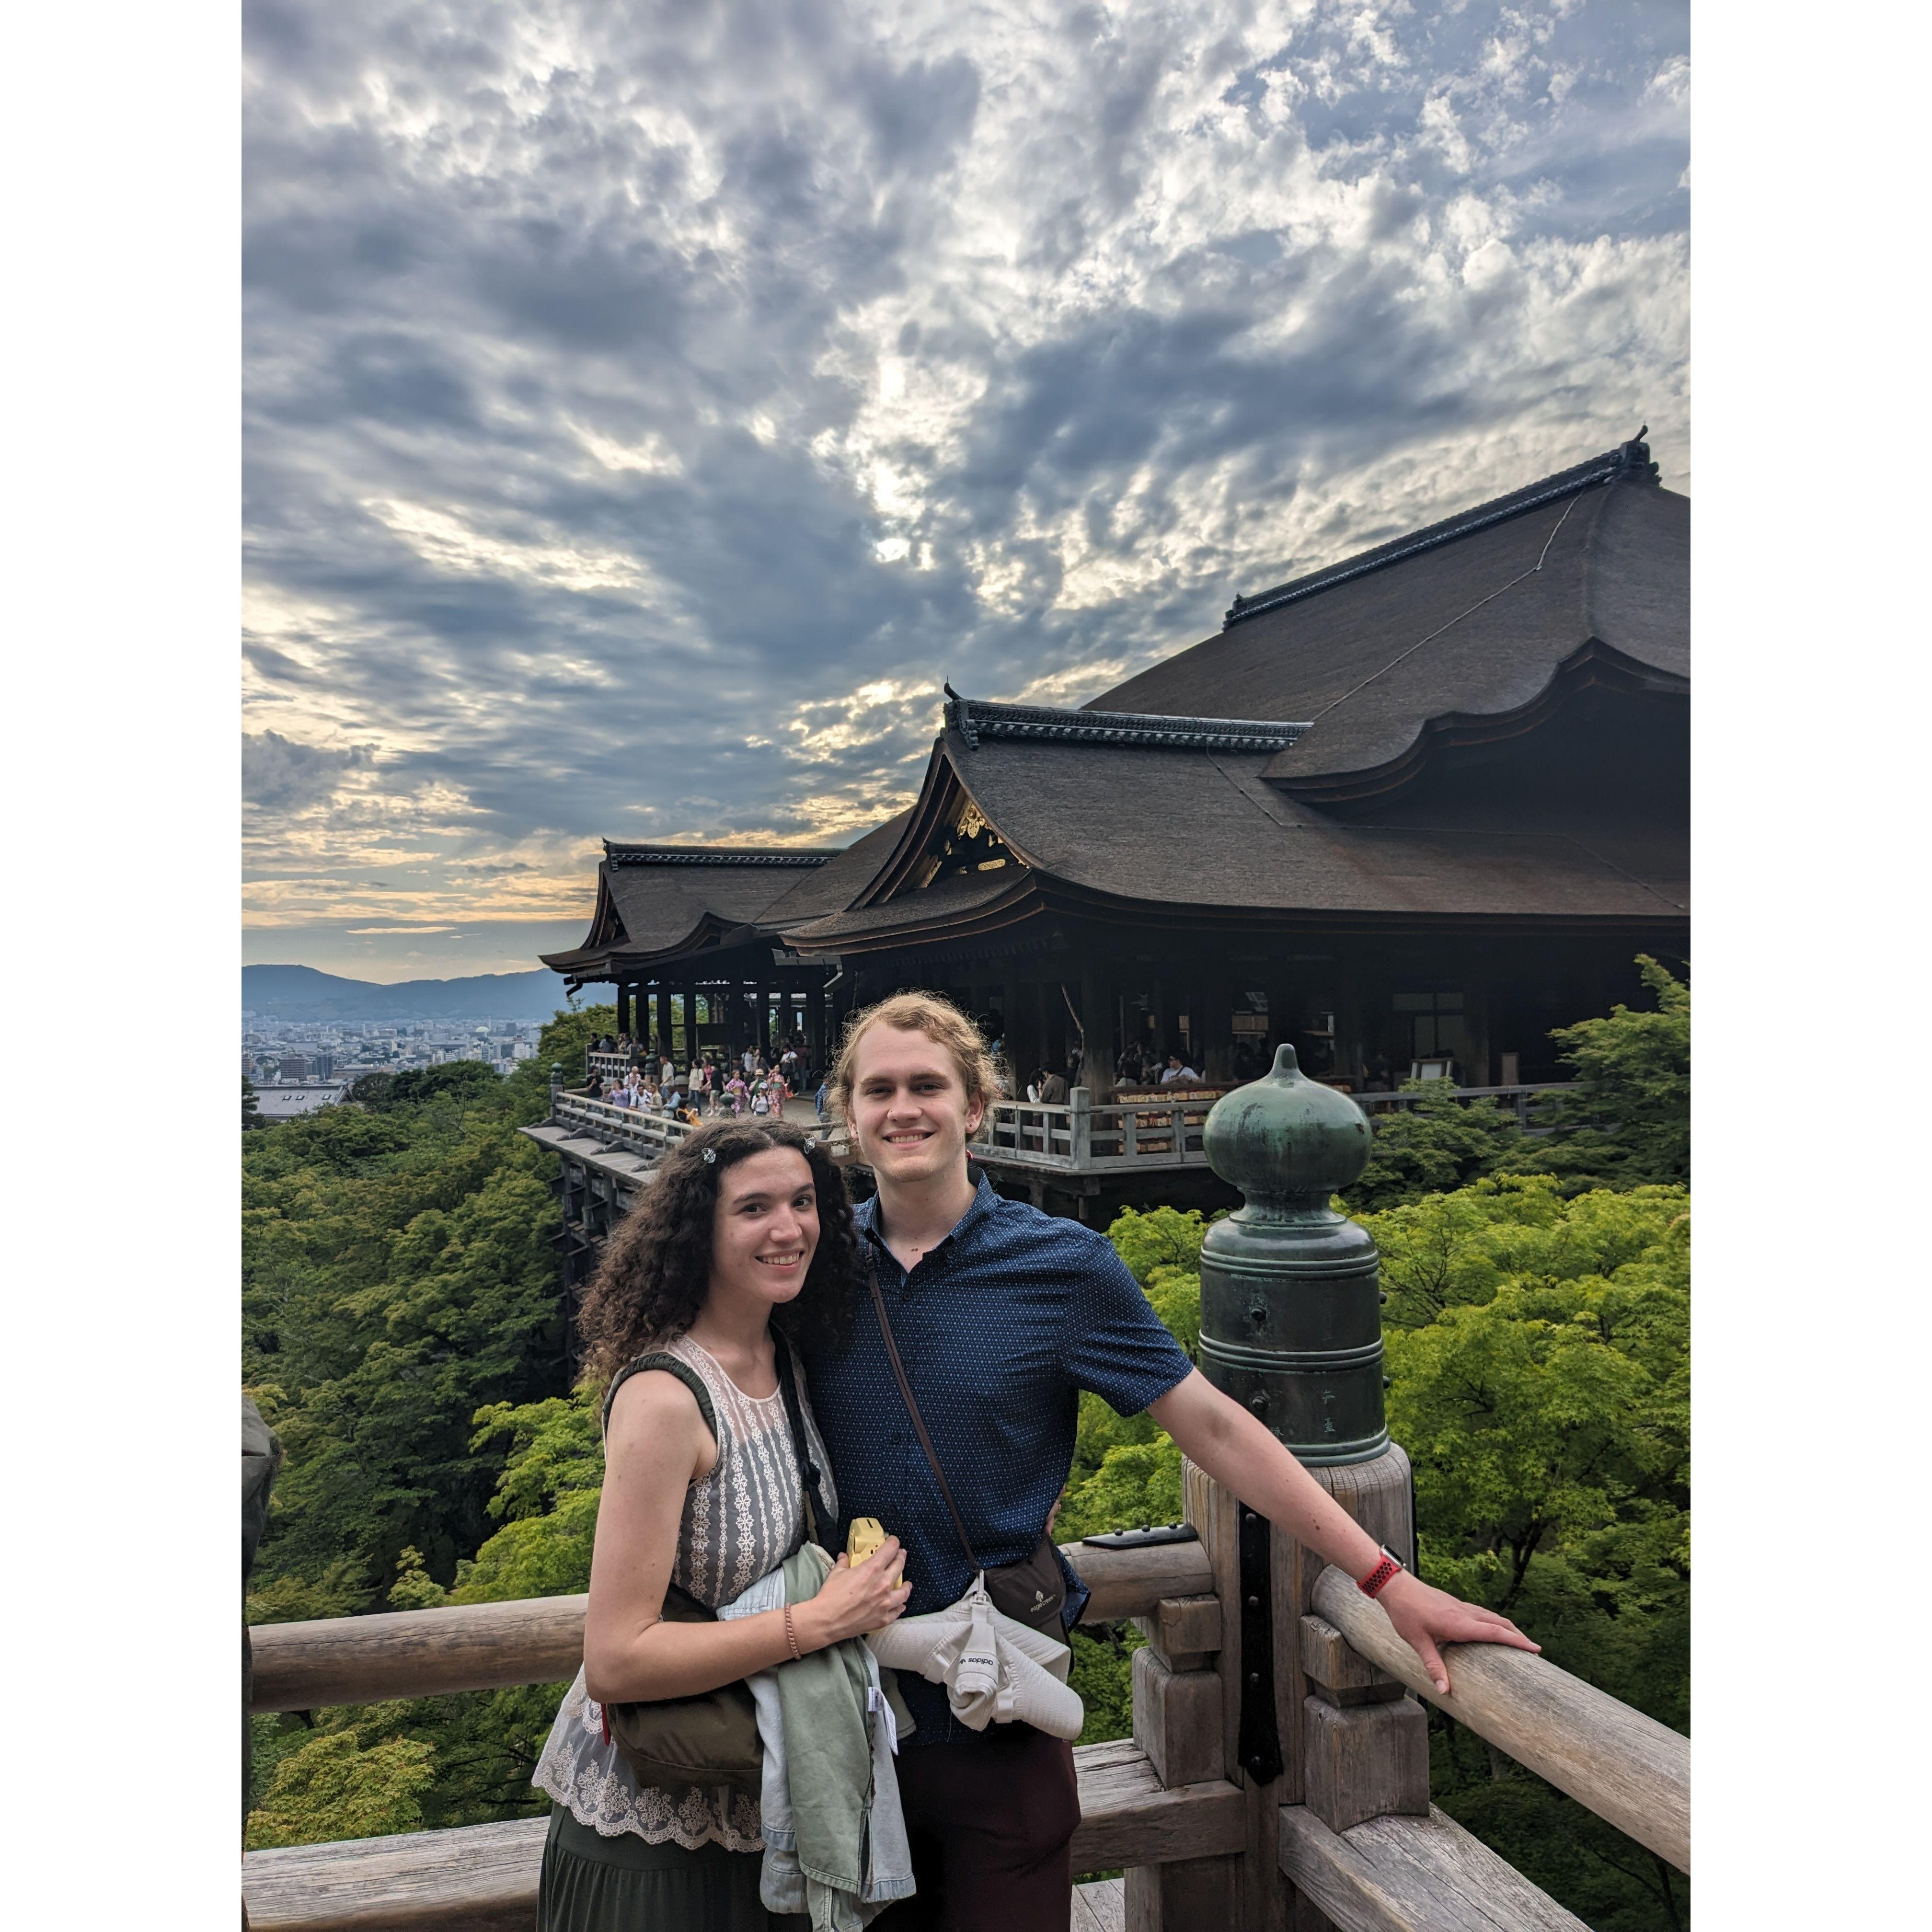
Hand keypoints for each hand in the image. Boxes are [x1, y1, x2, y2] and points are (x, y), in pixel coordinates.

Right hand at [800, 1537, 911, 1646]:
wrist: (826, 1621)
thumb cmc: (831, 1596)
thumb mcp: (836, 1573)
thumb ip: (844, 1562)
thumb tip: (844, 1556)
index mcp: (872, 1569)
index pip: (890, 1550)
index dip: (893, 1543)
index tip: (894, 1542)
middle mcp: (882, 1584)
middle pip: (899, 1566)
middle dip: (901, 1557)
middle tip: (901, 1555)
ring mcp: (884, 1603)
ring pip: (904, 1591)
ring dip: (906, 1585)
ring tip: (907, 1583)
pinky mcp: (883, 1619)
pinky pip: (897, 1611)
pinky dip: (900, 1607)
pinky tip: (901, 1605)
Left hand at [1376, 1571, 1538, 1694]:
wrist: (1396, 1586)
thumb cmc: (1406, 1613)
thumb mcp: (1418, 1642)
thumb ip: (1433, 1666)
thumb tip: (1445, 1691)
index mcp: (1460, 1623)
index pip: (1495, 1633)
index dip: (1517, 1641)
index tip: (1536, 1649)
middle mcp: (1464, 1613)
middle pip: (1499, 1623)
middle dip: (1518, 1636)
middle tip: (1534, 1650)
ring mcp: (1461, 1606)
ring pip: (1491, 1616)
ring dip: (1506, 1627)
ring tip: (1518, 1641)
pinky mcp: (1455, 1604)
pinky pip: (1481, 1613)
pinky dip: (1493, 1621)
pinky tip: (1491, 1628)